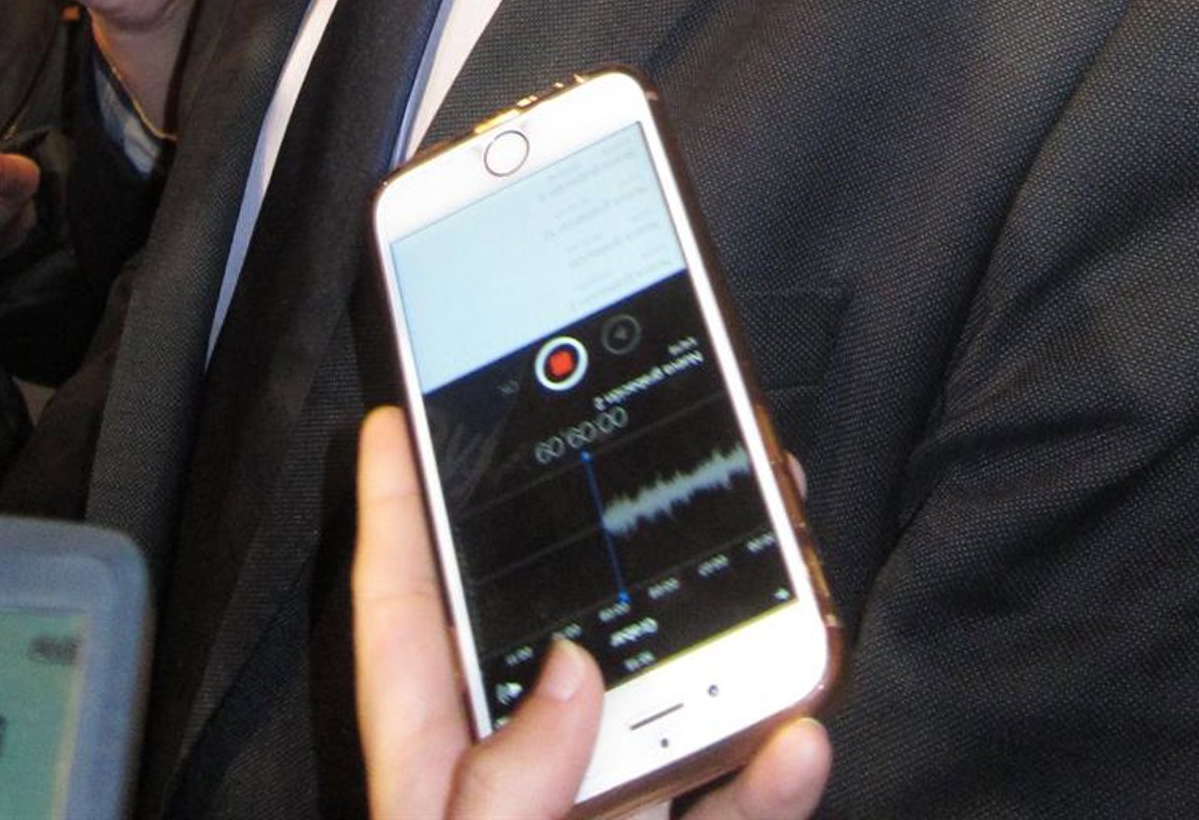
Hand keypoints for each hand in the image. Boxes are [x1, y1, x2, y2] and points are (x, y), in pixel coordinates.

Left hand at [353, 408, 830, 819]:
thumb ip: (503, 791)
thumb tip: (571, 673)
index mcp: (435, 775)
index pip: (406, 623)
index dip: (397, 515)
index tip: (398, 417)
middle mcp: (519, 782)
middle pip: (559, 624)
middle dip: (619, 523)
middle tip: (675, 428)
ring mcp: (602, 813)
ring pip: (666, 696)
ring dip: (731, 626)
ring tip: (778, 549)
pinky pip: (729, 805)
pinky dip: (771, 777)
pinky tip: (801, 741)